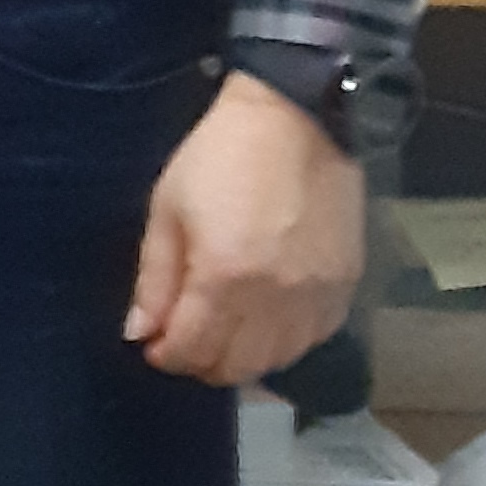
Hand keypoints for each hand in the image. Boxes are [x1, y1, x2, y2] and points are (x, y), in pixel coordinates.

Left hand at [127, 73, 365, 389]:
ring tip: (225, 331)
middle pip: (236, 367)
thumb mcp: (168, 209)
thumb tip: (140, 334)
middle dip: (202, 363)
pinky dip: (285, 342)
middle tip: (186, 339)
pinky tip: (266, 320)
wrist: (297, 119)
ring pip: (277, 361)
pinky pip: (314, 339)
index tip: (154, 344)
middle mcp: (276, 298)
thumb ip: (154, 279)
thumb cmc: (220, 156)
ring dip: (244, 357)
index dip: (166, 355)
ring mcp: (317, 296)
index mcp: (224, 276)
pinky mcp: (346, 286)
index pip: (192, 349)